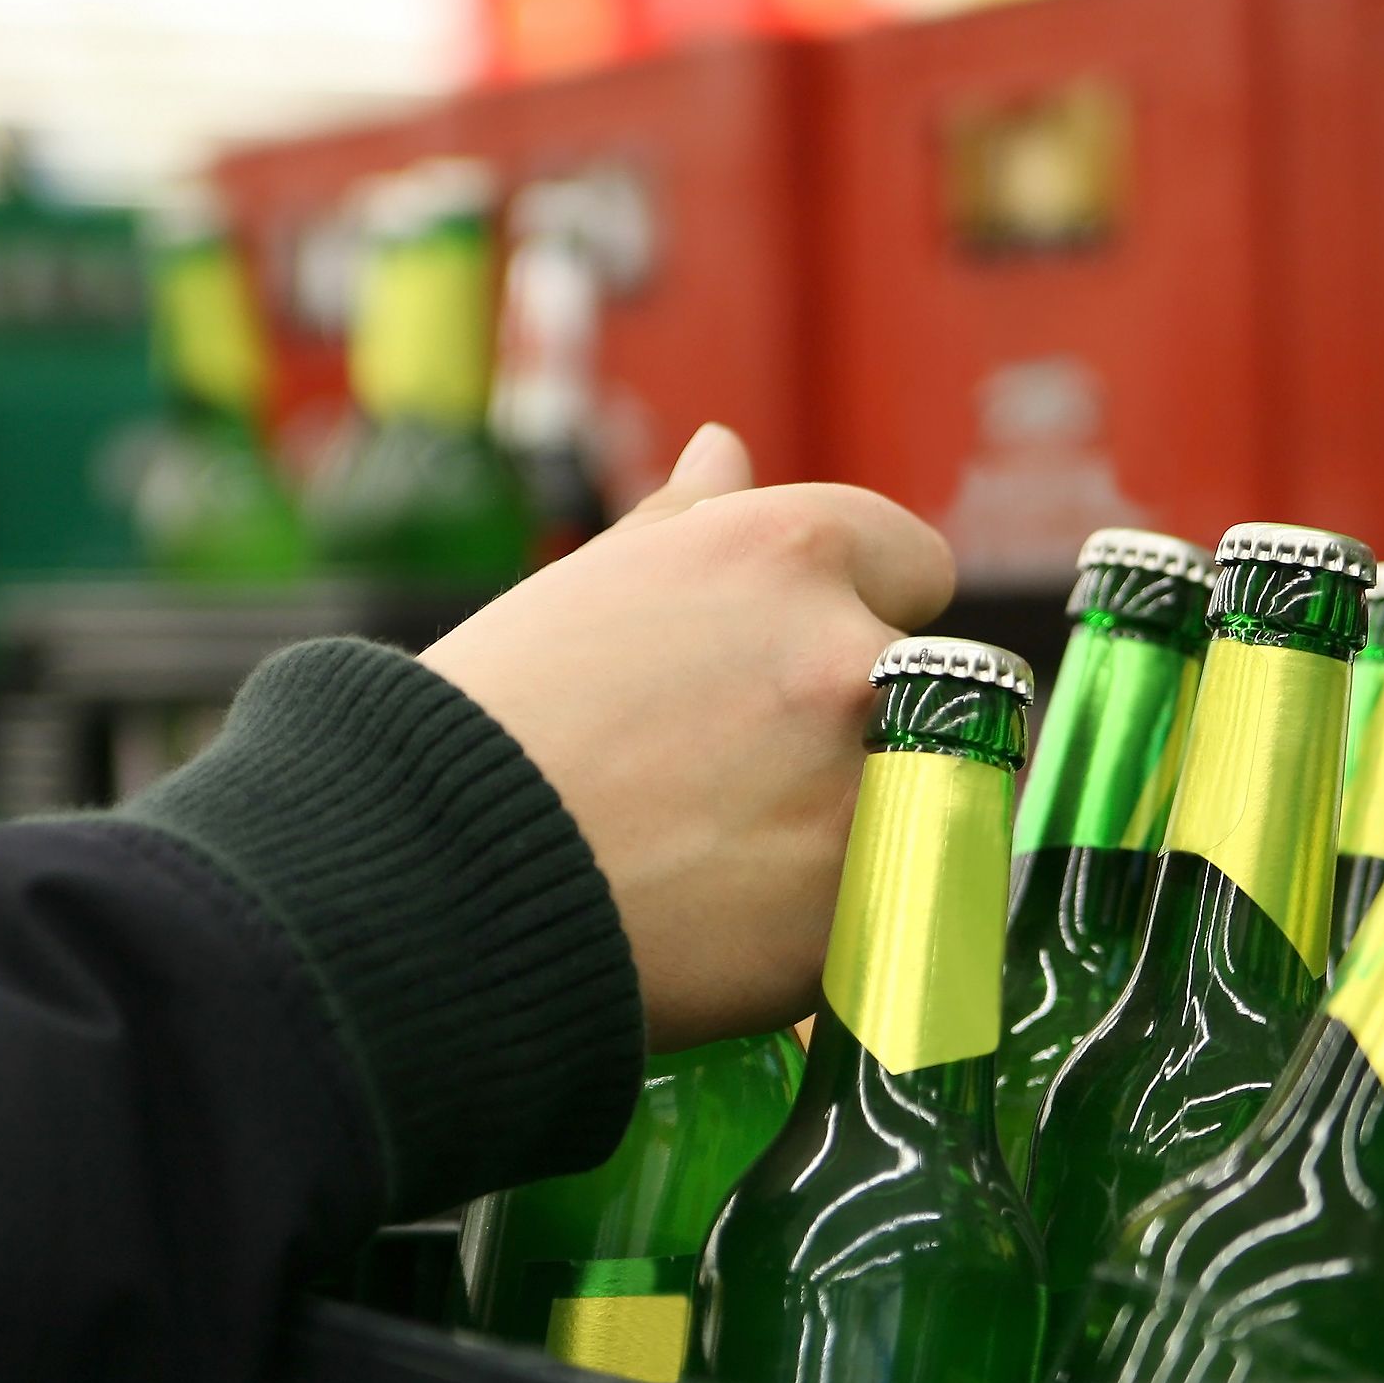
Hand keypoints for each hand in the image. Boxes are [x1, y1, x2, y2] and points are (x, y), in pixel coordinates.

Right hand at [422, 425, 955, 1048]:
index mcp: (790, 552)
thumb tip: (726, 449)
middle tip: (767, 783)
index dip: (859, 620)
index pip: (914, 568)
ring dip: (878, 827)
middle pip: (950, 687)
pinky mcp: (869, 913)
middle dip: (889, 726)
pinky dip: (842, 927)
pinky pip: (898, 910)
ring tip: (748, 865)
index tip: (789, 677)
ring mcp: (870, 788)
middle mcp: (848, 656)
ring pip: (938, 802)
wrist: (433, 888)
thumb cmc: (493, 731)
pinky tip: (741, 933)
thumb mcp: (590, 593)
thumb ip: (688, 524)